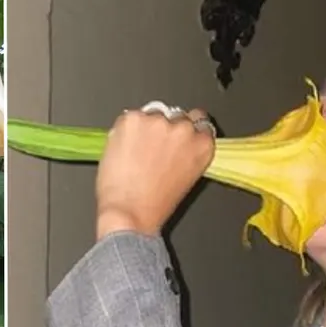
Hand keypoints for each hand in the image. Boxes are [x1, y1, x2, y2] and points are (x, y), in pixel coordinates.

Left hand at [96, 106, 215, 239]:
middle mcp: (183, 129)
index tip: (175, 135)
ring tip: (134, 154)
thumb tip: (176, 142)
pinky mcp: (132, 120)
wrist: (129, 212)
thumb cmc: (154, 204)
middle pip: (175, 114)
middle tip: (150, 149)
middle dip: (163, 128)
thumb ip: (187, 152)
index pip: (200, 121)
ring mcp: (157, 122)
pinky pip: (128, 118)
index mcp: (202, 145)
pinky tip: (123, 151)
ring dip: (143, 127)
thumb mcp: (186, 177)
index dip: (185, 128)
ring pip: (151, 114)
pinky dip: (124, 130)